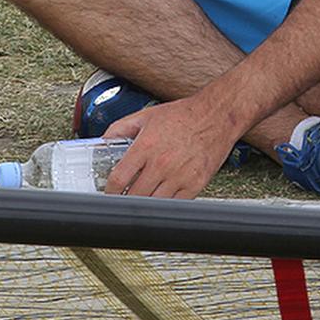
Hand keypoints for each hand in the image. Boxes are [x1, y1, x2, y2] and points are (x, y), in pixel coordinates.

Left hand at [103, 97, 237, 197]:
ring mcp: (179, 176)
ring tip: (142, 197)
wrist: (217, 115)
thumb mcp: (147, 115)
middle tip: (124, 197)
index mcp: (147, 146)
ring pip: (152, 204)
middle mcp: (161, 163)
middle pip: (134, 196)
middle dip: (125, 199)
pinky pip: (174, 205)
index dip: (109, 190)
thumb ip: (121, 127)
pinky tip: (162, 196)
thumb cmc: (185, 115)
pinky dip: (165, 204)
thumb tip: (102, 140)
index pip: (118, 179)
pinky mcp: (195, 184)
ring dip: (144, 203)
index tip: (109, 192)